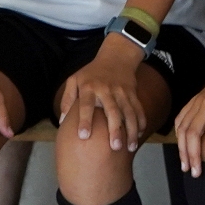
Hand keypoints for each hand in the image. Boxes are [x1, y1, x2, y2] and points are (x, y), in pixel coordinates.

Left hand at [56, 35, 154, 152]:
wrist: (116, 56)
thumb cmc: (91, 73)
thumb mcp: (74, 80)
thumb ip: (67, 99)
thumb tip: (63, 122)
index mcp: (89, 87)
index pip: (86, 105)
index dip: (85, 120)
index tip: (84, 136)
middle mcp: (106, 90)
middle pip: (112, 111)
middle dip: (115, 129)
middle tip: (114, 147)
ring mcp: (122, 92)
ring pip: (129, 112)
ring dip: (131, 130)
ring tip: (131, 147)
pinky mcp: (133, 93)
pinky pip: (138, 108)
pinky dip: (141, 121)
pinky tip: (140, 134)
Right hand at [174, 64, 204, 173]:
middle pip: (193, 132)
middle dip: (192, 155)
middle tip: (195, 173)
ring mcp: (198, 100)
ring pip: (184, 127)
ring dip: (182, 148)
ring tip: (185, 166)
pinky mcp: (195, 100)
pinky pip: (181, 118)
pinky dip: (179, 133)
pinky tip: (181, 146)